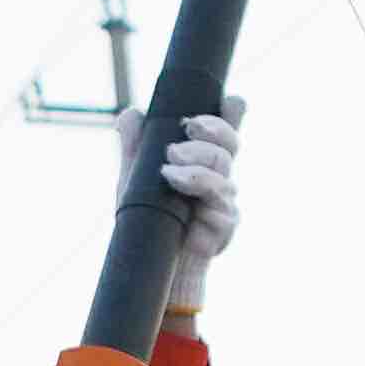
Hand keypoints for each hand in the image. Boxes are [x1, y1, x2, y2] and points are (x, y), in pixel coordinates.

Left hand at [123, 96, 244, 312]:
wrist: (153, 264)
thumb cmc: (150, 219)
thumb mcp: (135, 178)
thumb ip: (135, 144)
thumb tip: (132, 112)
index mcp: (203, 159)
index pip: (226, 128)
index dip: (232, 112)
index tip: (224, 101)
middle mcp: (219, 175)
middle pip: (230, 143)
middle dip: (208, 132)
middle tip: (180, 137)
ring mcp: (225, 201)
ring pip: (224, 174)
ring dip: (196, 168)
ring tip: (168, 172)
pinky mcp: (225, 226)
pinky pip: (221, 208)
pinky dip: (202, 199)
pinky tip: (185, 200)